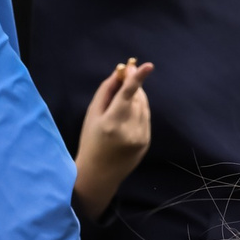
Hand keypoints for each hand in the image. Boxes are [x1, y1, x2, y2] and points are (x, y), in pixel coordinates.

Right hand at [74, 60, 152, 217]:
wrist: (99, 174)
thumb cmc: (91, 141)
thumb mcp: (92, 114)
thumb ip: (106, 91)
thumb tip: (120, 72)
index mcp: (112, 122)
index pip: (128, 94)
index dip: (138, 78)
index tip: (148, 66)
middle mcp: (129, 130)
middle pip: (137, 97)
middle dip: (133, 84)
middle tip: (125, 74)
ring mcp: (141, 137)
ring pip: (143, 106)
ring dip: (137, 96)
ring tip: (123, 97)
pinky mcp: (146, 142)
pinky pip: (145, 118)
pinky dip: (139, 110)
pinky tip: (128, 113)